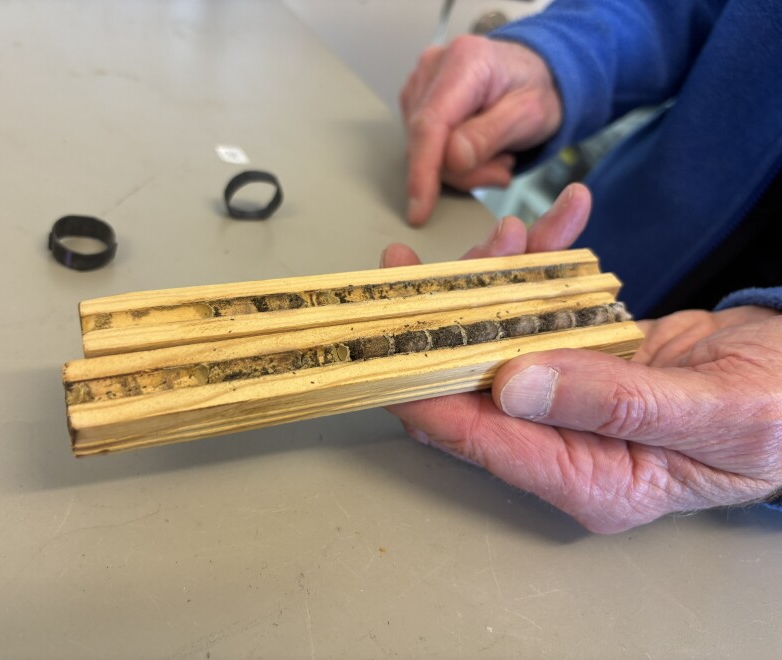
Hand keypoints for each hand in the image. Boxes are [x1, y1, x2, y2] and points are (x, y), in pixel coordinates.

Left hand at [382, 186, 781, 532]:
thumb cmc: (781, 410)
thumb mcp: (712, 411)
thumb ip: (614, 404)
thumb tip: (512, 387)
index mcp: (589, 479)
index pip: (480, 441)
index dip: (422, 394)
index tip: (381, 347)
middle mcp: (566, 445)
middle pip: (472, 390)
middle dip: (441, 325)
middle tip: (408, 268)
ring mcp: (571, 401)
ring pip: (501, 342)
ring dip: (496, 282)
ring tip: (513, 229)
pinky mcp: (585, 360)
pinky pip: (545, 313)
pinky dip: (547, 266)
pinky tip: (556, 223)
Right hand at [400, 35, 561, 225]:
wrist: (536, 74)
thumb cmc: (536, 89)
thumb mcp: (530, 113)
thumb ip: (490, 135)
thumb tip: (452, 159)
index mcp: (465, 61)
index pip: (430, 123)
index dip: (423, 170)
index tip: (420, 209)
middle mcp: (433, 67)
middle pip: (426, 142)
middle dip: (462, 171)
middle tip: (502, 169)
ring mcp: (420, 85)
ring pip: (423, 151)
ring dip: (461, 168)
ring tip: (497, 154)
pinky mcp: (415, 104)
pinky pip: (424, 150)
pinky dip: (453, 162)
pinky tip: (479, 149)